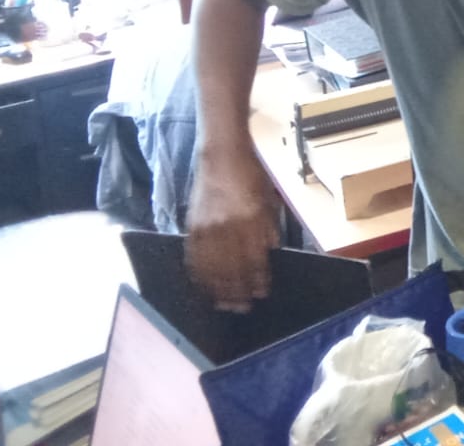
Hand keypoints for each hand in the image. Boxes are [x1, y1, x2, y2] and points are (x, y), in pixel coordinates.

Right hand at [186, 146, 281, 311]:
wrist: (221, 155)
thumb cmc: (250, 175)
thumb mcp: (269, 198)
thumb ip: (270, 226)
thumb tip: (270, 251)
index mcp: (251, 218)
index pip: (255, 257)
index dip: (258, 278)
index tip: (261, 293)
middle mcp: (228, 226)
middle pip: (232, 268)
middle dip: (238, 291)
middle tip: (242, 307)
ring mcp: (207, 227)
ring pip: (212, 268)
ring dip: (218, 289)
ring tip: (224, 304)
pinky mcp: (192, 226)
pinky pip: (194, 257)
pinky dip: (199, 275)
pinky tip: (204, 286)